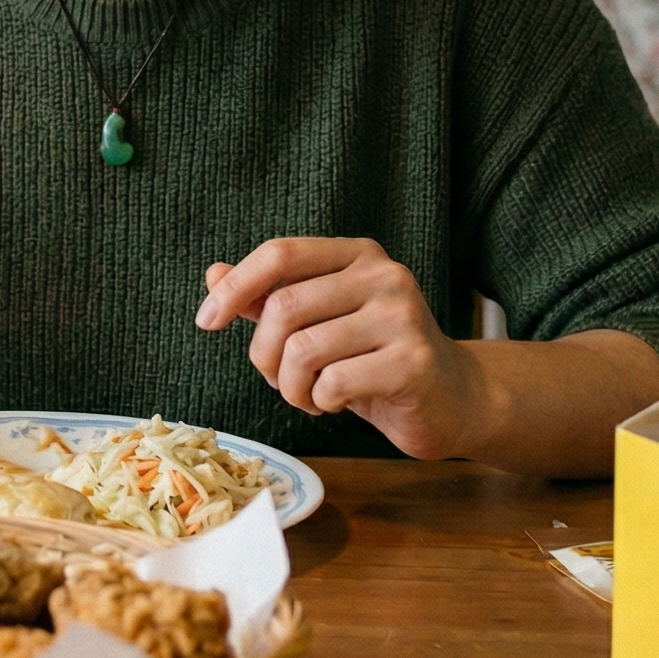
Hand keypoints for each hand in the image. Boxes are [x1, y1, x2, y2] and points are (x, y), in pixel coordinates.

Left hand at [196, 239, 494, 460]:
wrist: (453, 401)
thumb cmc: (376, 359)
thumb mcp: (321, 323)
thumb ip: (270, 298)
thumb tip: (212, 274)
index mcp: (357, 255)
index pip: (280, 253)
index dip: (235, 286)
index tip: (206, 321)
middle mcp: (384, 275)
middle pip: (283, 306)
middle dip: (265, 355)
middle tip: (280, 379)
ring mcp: (402, 316)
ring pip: (303, 349)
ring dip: (292, 388)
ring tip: (311, 396)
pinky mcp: (412, 361)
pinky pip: (333, 382)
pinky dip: (321, 402)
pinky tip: (337, 404)